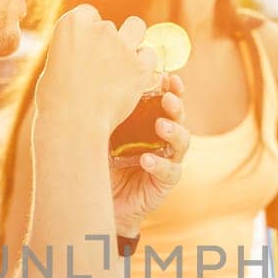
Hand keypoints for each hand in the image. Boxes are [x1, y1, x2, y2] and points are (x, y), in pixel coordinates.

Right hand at [38, 5, 158, 129]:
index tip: (87, 47)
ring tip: (126, 60)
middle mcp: (99, 28)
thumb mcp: (52, 66)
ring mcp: (122, 46)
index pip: (88, 13)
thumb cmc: (55, 100)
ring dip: (133, 39)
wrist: (73, 122)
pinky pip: (150, 55)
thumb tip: (77, 54)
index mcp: (72, 23)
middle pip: (110, 25)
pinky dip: (145, 64)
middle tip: (103, 64)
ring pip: (136, 27)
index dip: (89, 31)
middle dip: (108, 41)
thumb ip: (70, 52)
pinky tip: (137, 75)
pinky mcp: (140, 66)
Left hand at [111, 73, 188, 232]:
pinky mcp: (165, 183)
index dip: (172, 89)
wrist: (98, 200)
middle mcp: (162, 140)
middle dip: (176, 107)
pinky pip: (170, 172)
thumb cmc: (100, 162)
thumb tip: (95, 86)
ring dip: (174, 132)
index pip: (165, 103)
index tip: (170, 77)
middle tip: (168, 99)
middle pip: (179, 119)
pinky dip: (159, 164)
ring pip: (182, 143)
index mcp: (149, 124)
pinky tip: (147, 160)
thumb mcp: (100, 135)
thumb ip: (106, 116)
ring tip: (161, 126)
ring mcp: (167, 161)